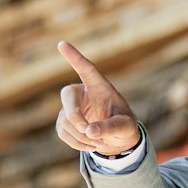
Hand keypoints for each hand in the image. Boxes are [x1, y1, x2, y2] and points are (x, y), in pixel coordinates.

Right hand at [54, 41, 141, 156]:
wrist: (118, 140)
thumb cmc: (124, 127)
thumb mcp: (125, 128)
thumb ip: (110, 127)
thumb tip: (89, 131)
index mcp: (100, 87)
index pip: (86, 69)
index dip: (74, 57)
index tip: (62, 43)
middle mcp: (82, 93)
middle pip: (68, 97)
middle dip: (76, 116)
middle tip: (89, 132)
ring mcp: (71, 107)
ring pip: (66, 119)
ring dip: (80, 136)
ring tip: (98, 142)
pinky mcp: (64, 121)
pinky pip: (63, 132)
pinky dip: (75, 142)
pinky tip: (90, 145)